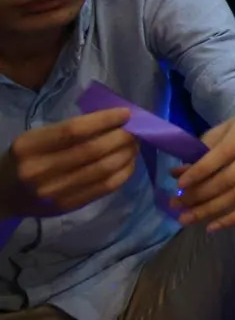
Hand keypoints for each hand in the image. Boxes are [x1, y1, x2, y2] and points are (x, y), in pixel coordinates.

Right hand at [0, 108, 136, 220]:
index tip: (125, 113)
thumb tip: (114, 120)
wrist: (4, 193)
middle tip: (135, 130)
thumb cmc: (25, 158)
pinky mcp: (67, 206)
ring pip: (103, 170)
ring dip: (126, 154)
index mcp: (30, 147)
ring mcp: (54, 191)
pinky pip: (104, 188)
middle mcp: (40, 170)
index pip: (74, 130)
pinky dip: (123, 173)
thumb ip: (69, 130)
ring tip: (135, 144)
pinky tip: (129, 162)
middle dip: (121, 137)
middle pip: (93, 150)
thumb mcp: (36, 138)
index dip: (104, 120)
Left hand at [176, 106, 234, 230]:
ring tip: (187, 218)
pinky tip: (212, 227)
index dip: (200, 171)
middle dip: (200, 195)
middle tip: (177, 205)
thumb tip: (178, 173)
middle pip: (230, 178)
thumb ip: (203, 149)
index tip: (180, 185)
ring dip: (211, 210)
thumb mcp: (227, 128)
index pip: (223, 154)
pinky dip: (232, 219)